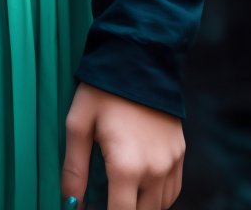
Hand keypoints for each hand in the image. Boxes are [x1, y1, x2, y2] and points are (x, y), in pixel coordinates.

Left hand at [61, 81, 184, 208]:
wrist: (139, 56)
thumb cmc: (103, 90)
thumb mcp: (78, 124)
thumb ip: (73, 169)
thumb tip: (70, 204)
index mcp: (126, 167)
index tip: (90, 209)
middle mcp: (154, 171)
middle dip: (121, 209)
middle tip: (102, 198)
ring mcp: (171, 163)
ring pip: (159, 207)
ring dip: (140, 206)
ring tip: (118, 192)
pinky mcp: (180, 154)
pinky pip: (171, 191)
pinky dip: (157, 198)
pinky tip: (139, 187)